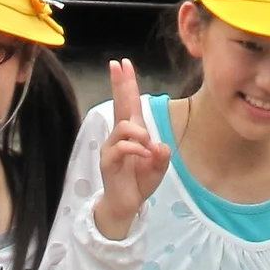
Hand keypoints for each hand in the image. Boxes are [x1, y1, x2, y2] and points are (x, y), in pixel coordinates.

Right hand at [93, 63, 171, 241]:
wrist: (126, 205)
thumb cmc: (140, 182)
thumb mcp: (158, 168)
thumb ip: (161, 156)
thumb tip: (159, 145)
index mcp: (132, 132)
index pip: (129, 103)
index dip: (126, 84)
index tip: (123, 64)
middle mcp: (120, 136)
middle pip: (120, 105)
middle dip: (120, 84)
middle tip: (117, 65)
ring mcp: (112, 147)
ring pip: (123, 126)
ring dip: (139, 132)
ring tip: (147, 144)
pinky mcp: (108, 161)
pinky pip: (121, 147)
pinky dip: (135, 148)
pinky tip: (144, 154)